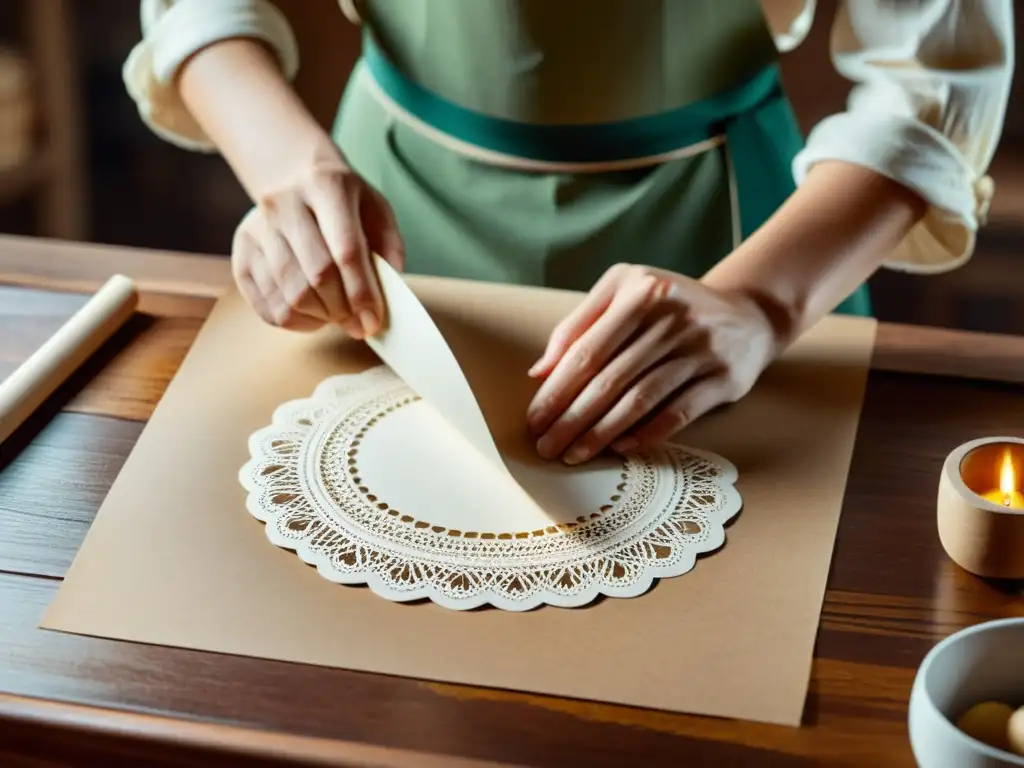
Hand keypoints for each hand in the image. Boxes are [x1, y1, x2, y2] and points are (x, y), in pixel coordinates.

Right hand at [231, 156, 403, 337]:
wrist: (292, 175)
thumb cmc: (343, 201)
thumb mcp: (375, 209)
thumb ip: (389, 247)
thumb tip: (388, 293)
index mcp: (326, 186)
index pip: (346, 251)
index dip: (362, 293)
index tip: (374, 321)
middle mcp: (285, 204)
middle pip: (317, 276)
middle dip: (342, 309)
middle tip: (357, 321)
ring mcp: (257, 228)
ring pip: (290, 296)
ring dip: (319, 317)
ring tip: (335, 314)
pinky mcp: (241, 252)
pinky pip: (267, 306)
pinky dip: (295, 321)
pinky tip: (311, 313)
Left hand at [525, 264, 778, 463]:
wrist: (748, 314)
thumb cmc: (670, 307)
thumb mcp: (625, 293)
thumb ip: (580, 325)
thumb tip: (540, 371)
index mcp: (640, 290)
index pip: (588, 349)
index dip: (558, 388)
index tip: (535, 418)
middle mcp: (672, 316)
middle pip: (610, 378)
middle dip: (572, 418)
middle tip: (547, 445)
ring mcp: (700, 348)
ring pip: (640, 399)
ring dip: (602, 432)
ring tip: (575, 454)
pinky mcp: (724, 378)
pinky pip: (678, 412)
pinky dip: (647, 433)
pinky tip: (621, 447)